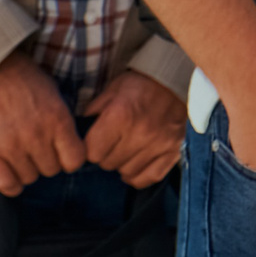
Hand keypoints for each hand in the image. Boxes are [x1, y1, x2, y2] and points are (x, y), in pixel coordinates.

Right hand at [0, 51, 85, 196]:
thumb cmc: (22, 79)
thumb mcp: (53, 93)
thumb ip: (62, 120)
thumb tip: (71, 143)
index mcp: (57, 119)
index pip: (75, 160)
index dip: (71, 158)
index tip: (64, 153)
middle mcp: (37, 136)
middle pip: (51, 170)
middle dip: (48, 161)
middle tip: (38, 149)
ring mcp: (12, 146)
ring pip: (30, 178)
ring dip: (28, 169)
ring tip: (21, 154)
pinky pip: (7, 184)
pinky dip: (11, 184)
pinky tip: (10, 172)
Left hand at [81, 71, 186, 188]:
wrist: (175, 79)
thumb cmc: (139, 84)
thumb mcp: (112, 90)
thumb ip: (94, 111)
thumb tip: (80, 129)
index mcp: (120, 115)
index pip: (92, 153)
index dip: (91, 147)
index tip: (97, 140)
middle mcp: (140, 132)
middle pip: (108, 164)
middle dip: (106, 154)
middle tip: (113, 142)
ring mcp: (159, 143)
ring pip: (127, 172)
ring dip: (123, 164)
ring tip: (127, 149)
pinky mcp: (173, 150)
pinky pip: (150, 177)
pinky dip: (140, 175)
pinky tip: (136, 164)